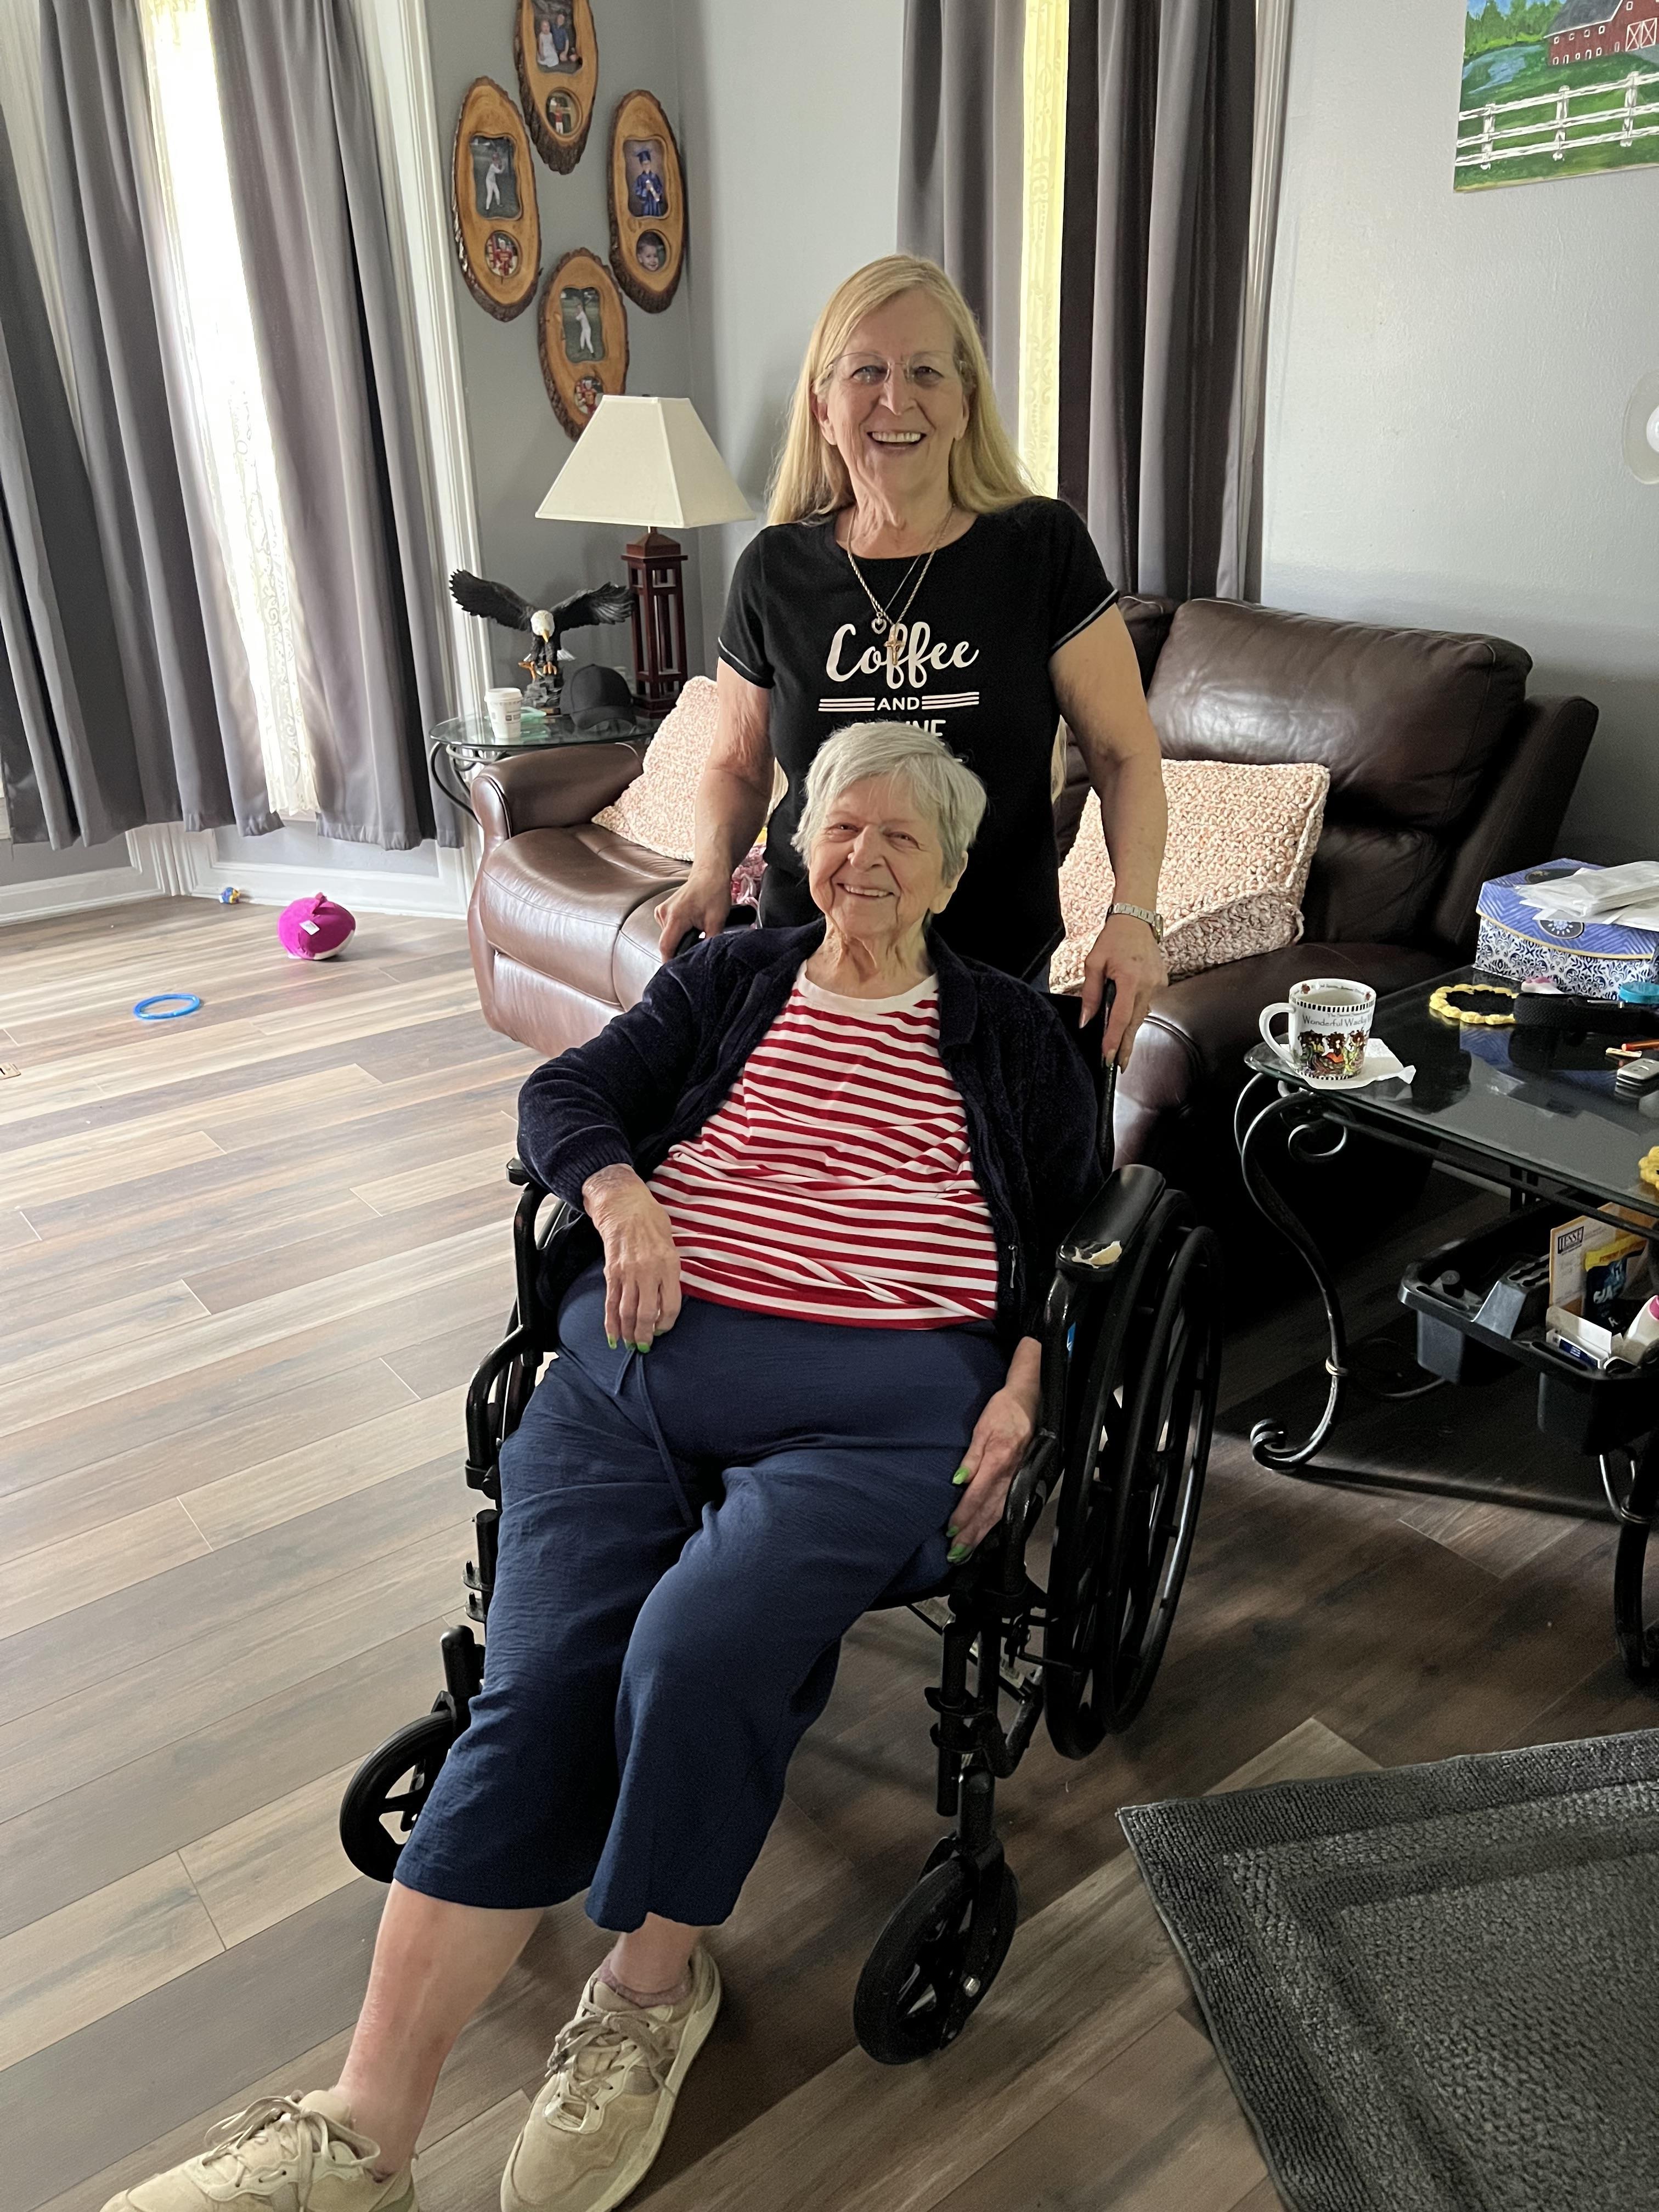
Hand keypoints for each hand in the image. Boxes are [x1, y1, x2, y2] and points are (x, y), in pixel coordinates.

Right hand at [581, 1166, 680, 1349]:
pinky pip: (611, 1302)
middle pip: (648, 1313)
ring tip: (631, 1345)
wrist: (623, 1205)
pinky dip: (611, 1323)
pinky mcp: (611, 1272)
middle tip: (645, 1347)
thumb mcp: (671, 1244)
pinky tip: (613, 1335)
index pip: (670, 1305)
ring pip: (628, 1312)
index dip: (667, 1323)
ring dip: (629, 1333)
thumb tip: (667, 1299)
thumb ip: (670, 1272)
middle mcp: (648, 1271)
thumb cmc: (650, 1221)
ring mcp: (628, 1272)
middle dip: (646, 1335)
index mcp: (669, 1264)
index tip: (663, 1330)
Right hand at [654, 870, 731, 959]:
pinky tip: (691, 928)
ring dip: (680, 940)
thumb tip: (707, 958)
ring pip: (668, 936)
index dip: (670, 963)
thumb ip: (710, 942)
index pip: (666, 947)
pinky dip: (678, 933)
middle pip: (667, 943)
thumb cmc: (713, 891)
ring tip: (696, 935)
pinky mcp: (664, 910)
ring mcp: (662, 911)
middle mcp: (664, 914)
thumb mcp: (717, 921)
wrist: (710, 873)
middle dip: (679, 951)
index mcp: (675, 917)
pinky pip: (668, 929)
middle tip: (694, 954)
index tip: (676, 973)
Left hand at [947, 1341, 1041, 1557]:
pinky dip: (997, 1523)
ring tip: (967, 1551)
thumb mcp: (981, 1428)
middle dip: (972, 1534)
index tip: (950, 1531)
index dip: (964, 1515)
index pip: (977, 1495)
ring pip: (999, 1513)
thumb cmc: (1004, 1411)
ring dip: (982, 1534)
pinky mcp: (1023, 1479)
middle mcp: (1011, 1474)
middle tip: (955, 1554)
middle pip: (989, 1511)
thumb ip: (972, 1457)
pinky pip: (1009, 1506)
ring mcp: (1019, 1479)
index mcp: (999, 1461)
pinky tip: (987, 1534)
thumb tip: (959, 1480)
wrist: (1030, 1401)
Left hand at [1081, 912, 1166, 1066]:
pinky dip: (1136, 1014)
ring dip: (1131, 1031)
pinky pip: (1146, 1003)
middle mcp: (1147, 983)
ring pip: (1142, 1014)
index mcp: (1130, 978)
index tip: (1108, 1056)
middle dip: (1126, 1045)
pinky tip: (1129, 1024)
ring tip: (1122, 1051)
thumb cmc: (1113, 939)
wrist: (1136, 920)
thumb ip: (1090, 993)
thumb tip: (1086, 1020)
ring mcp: (1157, 983)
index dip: (1114, 1039)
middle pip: (1135, 1022)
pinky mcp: (1161, 982)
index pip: (1121, 1017)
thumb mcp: (1093, 963)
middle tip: (1120, 1066)